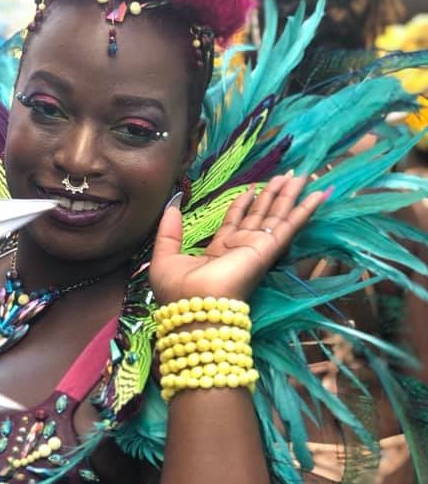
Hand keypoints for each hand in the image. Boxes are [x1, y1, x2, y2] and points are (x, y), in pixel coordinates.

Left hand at [150, 174, 326, 303]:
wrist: (193, 308)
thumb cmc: (178, 291)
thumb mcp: (165, 256)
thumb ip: (169, 231)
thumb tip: (173, 204)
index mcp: (218, 252)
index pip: (235, 222)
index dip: (244, 203)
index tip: (252, 187)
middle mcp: (240, 249)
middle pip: (261, 215)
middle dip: (272, 195)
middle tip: (286, 174)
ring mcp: (256, 249)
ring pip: (277, 216)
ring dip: (289, 196)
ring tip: (302, 176)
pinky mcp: (267, 250)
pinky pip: (289, 226)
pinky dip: (305, 210)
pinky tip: (318, 195)